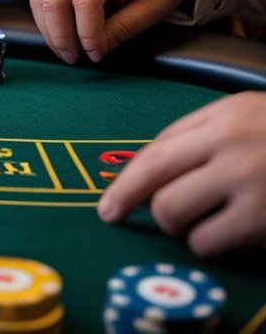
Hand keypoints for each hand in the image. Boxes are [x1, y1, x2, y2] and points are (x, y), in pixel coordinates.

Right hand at [30, 0, 195, 63]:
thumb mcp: (154, 8)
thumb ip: (121, 28)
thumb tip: (93, 51)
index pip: (84, 0)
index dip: (86, 33)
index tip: (96, 55)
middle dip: (60, 35)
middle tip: (74, 59)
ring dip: (49, 30)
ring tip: (67, 51)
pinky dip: (48, 20)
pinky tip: (64, 35)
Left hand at [98, 92, 265, 256]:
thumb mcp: (244, 115)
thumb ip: (196, 134)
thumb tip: (142, 166)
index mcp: (221, 118)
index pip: (154, 153)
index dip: (124, 184)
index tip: (108, 207)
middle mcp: (231, 147)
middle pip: (157, 187)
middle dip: (149, 208)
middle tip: (160, 217)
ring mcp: (250, 183)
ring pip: (177, 217)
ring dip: (184, 227)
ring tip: (209, 219)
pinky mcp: (263, 219)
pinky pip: (209, 242)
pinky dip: (212, 243)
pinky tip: (233, 231)